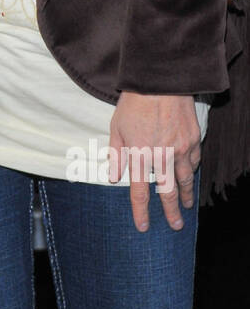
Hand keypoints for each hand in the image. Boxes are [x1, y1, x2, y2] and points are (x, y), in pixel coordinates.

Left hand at [108, 91, 200, 232]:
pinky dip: (192, 171)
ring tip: (187, 206)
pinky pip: (194, 161)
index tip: (143, 226)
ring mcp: (180, 148)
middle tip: (176, 226)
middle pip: (168, 192)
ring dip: (186, 195)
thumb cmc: (133, 104)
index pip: (139, 192)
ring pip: (185, 179)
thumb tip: (114, 177)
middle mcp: (162, 156)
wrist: (160, 82)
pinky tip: (190, 176)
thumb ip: (116, 155)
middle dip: (171, 212)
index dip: (141, 212)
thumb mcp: (116, 128)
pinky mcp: (193, 139)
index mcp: (139, 155)